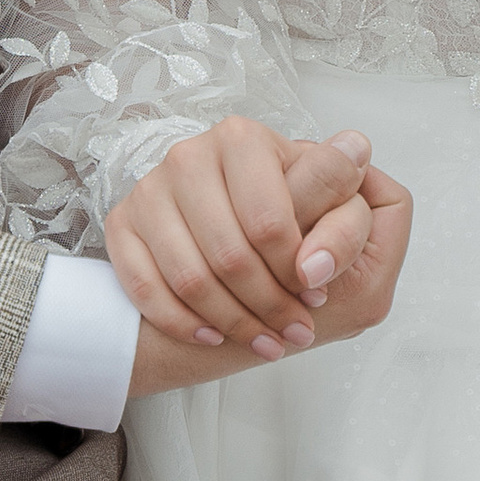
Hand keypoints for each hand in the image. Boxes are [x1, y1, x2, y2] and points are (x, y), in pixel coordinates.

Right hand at [129, 154, 412, 396]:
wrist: (233, 234)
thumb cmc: (292, 221)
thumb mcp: (337, 207)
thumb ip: (344, 194)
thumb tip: (357, 149)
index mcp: (244, 139)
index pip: (269, 223)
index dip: (298, 273)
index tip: (318, 296)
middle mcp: (188, 154)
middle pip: (229, 256)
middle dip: (269, 307)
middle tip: (294, 332)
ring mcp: (150, 189)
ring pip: (189, 279)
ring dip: (232, 323)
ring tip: (266, 341)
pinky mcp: (122, 222)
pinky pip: (144, 288)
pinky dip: (183, 323)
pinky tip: (214, 336)